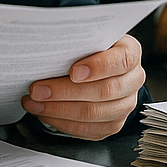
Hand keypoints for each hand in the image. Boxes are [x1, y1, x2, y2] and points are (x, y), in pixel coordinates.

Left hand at [21, 35, 144, 139]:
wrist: (100, 66)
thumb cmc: (91, 48)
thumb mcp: (89, 37)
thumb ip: (78, 41)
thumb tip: (49, 47)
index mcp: (130, 53)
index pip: (121, 61)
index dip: (98, 67)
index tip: (73, 72)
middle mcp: (133, 80)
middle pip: (104, 91)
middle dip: (65, 92)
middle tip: (37, 89)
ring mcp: (125, 105)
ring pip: (93, 114)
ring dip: (58, 110)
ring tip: (34, 102)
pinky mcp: (112, 124)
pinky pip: (87, 129)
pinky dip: (61, 122)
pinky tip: (44, 113)